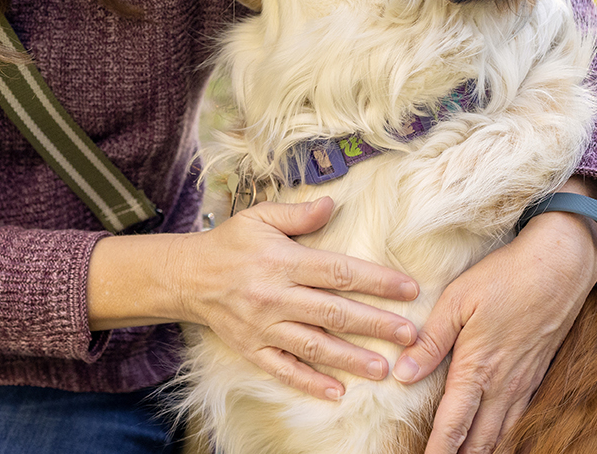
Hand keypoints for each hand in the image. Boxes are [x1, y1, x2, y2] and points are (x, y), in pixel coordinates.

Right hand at [175, 197, 420, 400]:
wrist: (187, 277)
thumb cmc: (230, 244)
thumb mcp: (260, 218)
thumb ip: (297, 214)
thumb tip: (332, 204)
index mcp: (282, 262)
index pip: (337, 271)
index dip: (376, 280)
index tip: (408, 288)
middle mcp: (275, 296)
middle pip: (333, 312)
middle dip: (374, 323)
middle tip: (409, 334)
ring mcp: (263, 326)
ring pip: (313, 346)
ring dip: (350, 358)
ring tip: (383, 368)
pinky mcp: (252, 349)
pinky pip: (283, 370)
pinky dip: (309, 383)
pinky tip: (337, 392)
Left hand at [390, 208, 596, 452]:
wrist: (560, 267)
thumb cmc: (504, 277)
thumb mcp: (457, 300)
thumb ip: (430, 341)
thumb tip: (402, 374)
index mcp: (477, 368)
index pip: (453, 425)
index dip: (438, 450)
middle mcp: (503, 386)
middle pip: (480, 442)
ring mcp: (523, 384)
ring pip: (502, 436)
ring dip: (481, 451)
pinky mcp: (536, 377)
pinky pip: (518, 421)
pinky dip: (504, 438)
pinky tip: (494, 440)